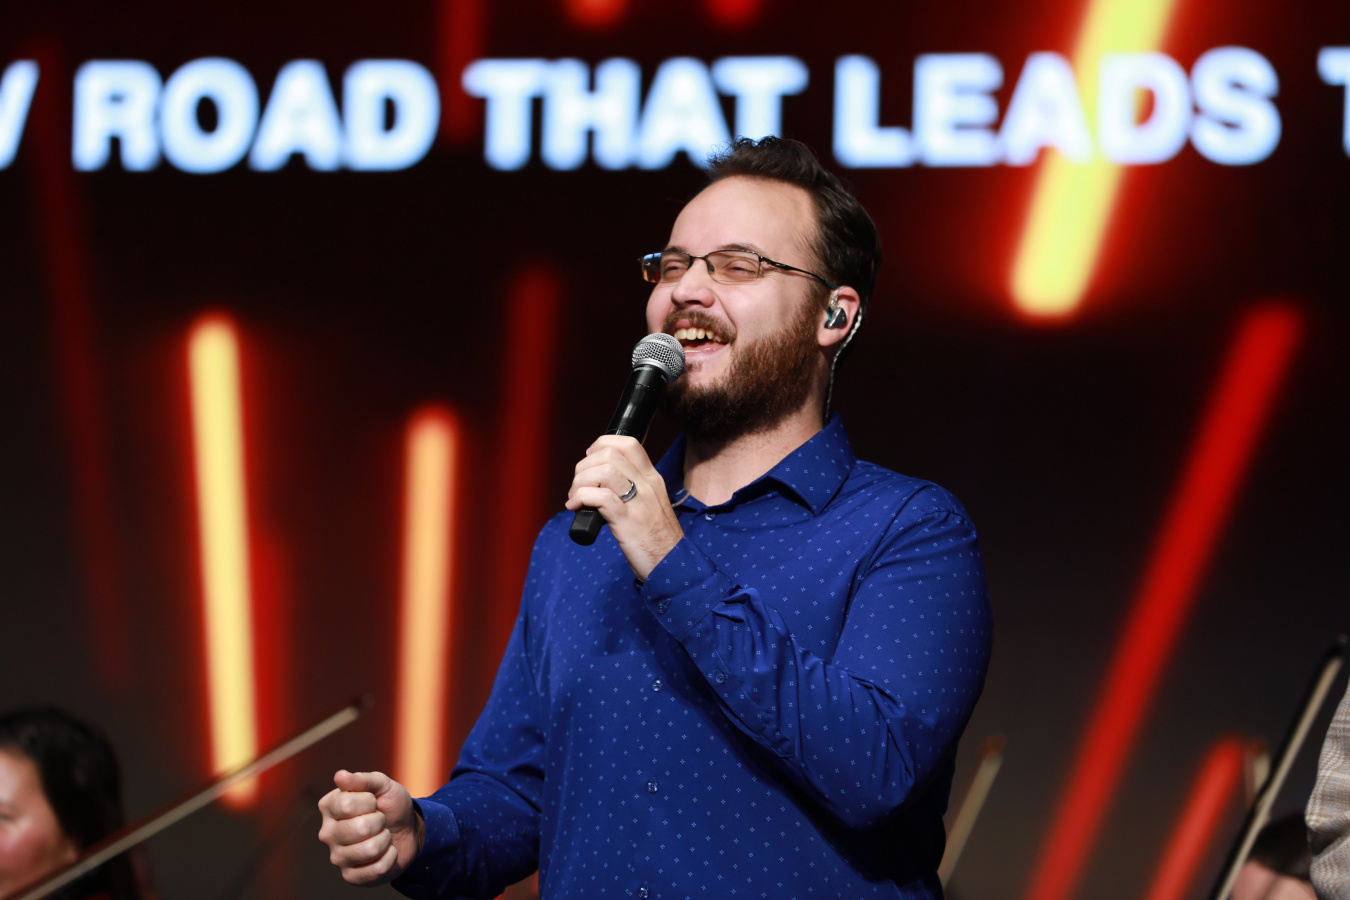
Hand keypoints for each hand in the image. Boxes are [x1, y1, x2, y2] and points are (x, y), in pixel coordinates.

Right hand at [317, 770, 421, 885]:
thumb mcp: (382, 785)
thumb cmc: (390, 805)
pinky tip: (385, 852)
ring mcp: (337, 857)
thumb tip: (339, 776)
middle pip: (360, 828)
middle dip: (380, 821)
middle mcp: (327, 833)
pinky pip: (377, 869)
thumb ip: (363, 780)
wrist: (407, 829)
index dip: (370, 801)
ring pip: (369, 849)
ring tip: (382, 835)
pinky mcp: (350, 876)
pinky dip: (390, 858)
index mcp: (329, 807)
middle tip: (380, 820)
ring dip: (385, 840)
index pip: (347, 804)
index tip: (373, 801)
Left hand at [565, 435, 682, 579]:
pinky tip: (575, 507)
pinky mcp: (628, 521)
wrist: (673, 564)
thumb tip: (601, 482)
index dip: (602, 444)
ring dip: (580, 481)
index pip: (628, 443)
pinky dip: (581, 498)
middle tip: (578, 485)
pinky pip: (600, 497)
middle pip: (610, 454)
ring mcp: (638, 502)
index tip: (590, 460)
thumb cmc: (656, 538)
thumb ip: (633, 489)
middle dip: (584, 466)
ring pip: (604, 471)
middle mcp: (647, 485)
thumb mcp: (651, 504)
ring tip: (575, 497)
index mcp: (652, 478)